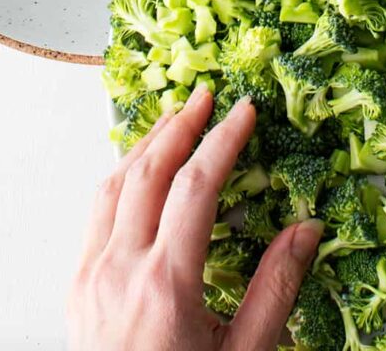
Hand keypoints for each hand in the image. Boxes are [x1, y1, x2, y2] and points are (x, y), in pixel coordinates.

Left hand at [67, 85, 322, 350]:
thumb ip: (276, 289)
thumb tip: (307, 230)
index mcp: (165, 286)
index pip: (195, 188)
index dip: (222, 141)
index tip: (244, 111)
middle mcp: (119, 273)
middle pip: (147, 173)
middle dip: (179, 125)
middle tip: (206, 95)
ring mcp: (90, 278)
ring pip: (113, 186)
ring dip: (146, 144)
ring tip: (174, 118)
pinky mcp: (78, 288)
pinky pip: (98, 214)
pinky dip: (123, 177)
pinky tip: (141, 171)